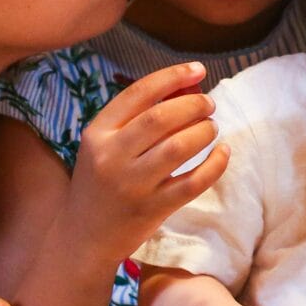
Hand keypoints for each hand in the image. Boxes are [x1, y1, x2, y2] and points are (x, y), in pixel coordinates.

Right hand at [74, 61, 227, 258]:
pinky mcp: (153, 209)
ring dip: (204, 131)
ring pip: (180, 147)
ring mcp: (132, 185)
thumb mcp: (103, 146)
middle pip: (162, 117)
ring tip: (211, 128)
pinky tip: (222, 152)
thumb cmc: (100, 182)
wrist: (83, 236)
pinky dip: (215, 164)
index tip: (198, 69)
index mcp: (97, 133)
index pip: (139, 93)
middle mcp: (112, 157)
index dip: (172, 76)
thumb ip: (135, 118)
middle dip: (194, 104)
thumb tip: (186, 86)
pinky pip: (194, 182)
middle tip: (209, 104)